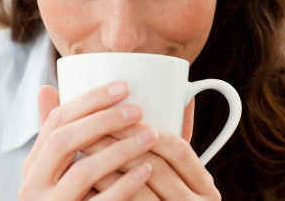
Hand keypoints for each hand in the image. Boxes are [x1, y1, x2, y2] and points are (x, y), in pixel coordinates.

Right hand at [18, 81, 159, 199]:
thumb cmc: (75, 200)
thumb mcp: (63, 169)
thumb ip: (65, 135)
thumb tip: (47, 86)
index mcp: (33, 165)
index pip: (55, 121)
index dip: (89, 100)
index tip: (123, 86)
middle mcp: (33, 186)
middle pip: (64, 141)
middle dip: (103, 120)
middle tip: (138, 109)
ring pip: (82, 172)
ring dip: (120, 150)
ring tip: (151, 136)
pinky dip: (125, 186)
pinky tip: (146, 170)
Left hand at [83, 104, 220, 199]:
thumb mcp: (179, 179)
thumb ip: (177, 144)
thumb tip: (184, 95)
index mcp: (205, 188)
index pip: (178, 149)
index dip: (146, 128)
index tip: (115, 113)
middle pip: (154, 167)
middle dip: (117, 142)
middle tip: (87, 124)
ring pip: (137, 191)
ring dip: (104, 166)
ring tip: (79, 147)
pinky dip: (104, 193)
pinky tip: (83, 180)